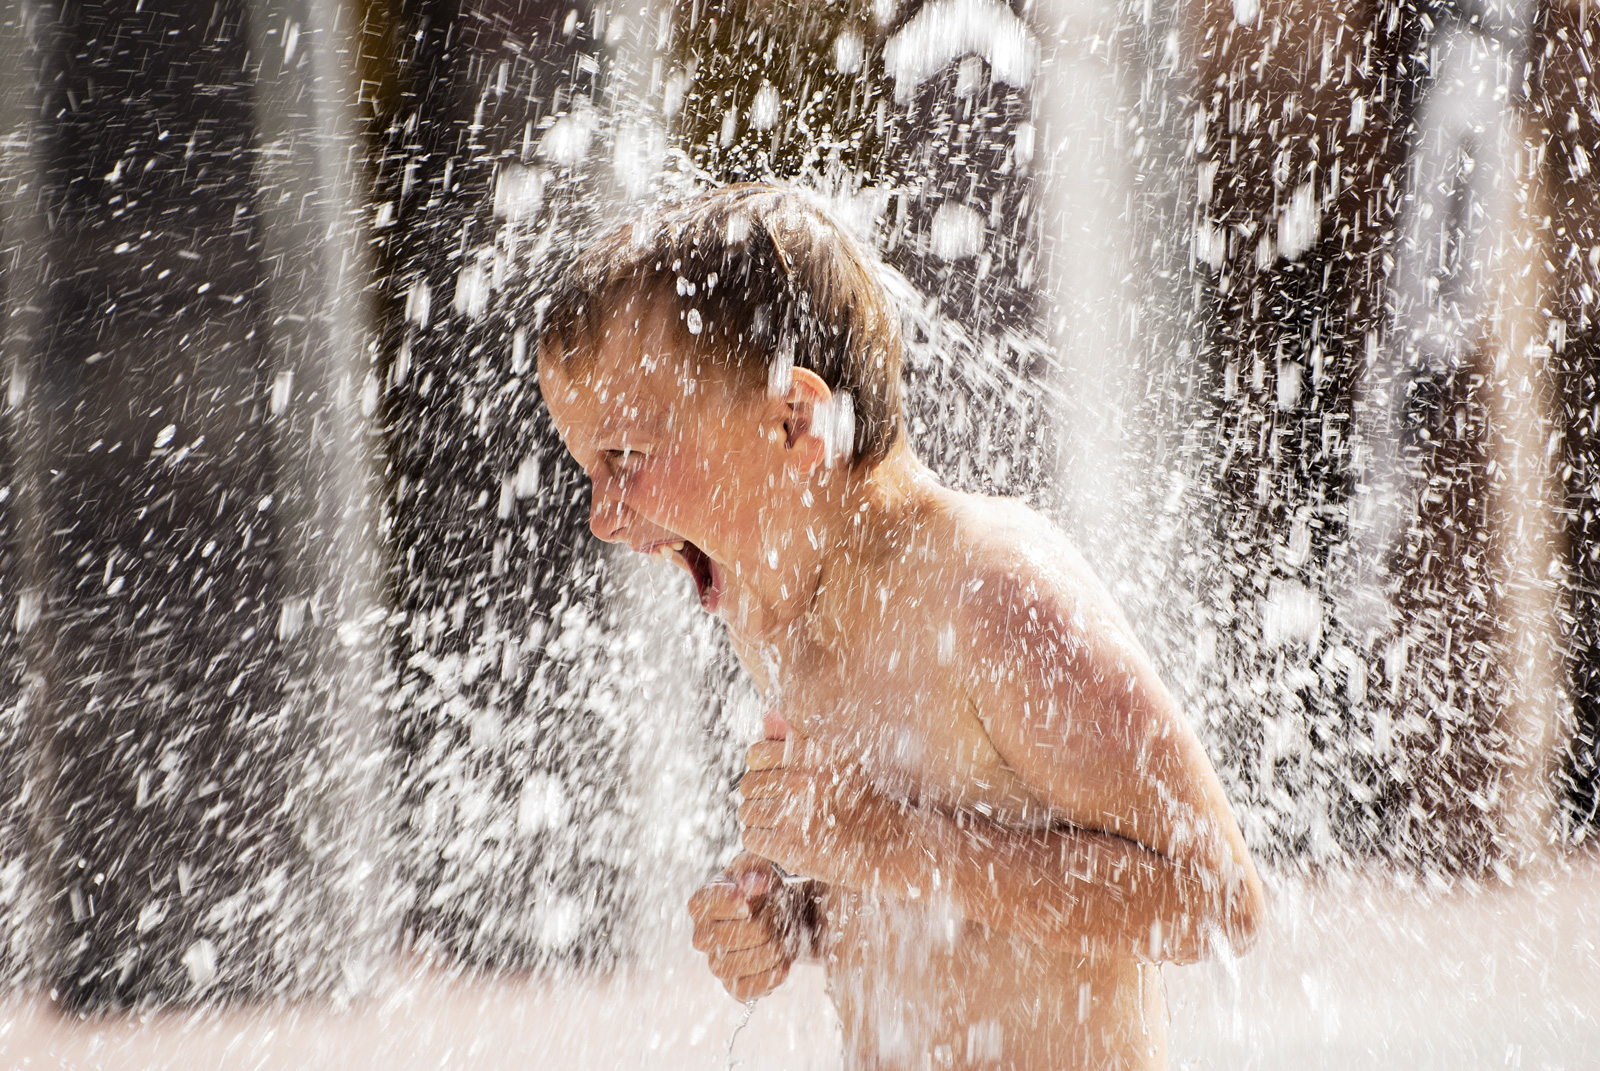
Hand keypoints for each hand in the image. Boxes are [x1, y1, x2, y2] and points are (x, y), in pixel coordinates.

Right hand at [687, 853, 796, 1001]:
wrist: (795, 915)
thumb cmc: (774, 886)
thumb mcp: (767, 865)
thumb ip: (756, 868)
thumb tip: (751, 885)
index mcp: (704, 903)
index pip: (703, 905)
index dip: (728, 904)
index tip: (751, 902)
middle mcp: (703, 936)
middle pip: (724, 938)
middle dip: (761, 925)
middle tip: (779, 914)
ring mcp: (717, 964)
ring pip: (735, 966)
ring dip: (770, 950)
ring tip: (784, 936)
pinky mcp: (736, 987)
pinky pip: (747, 990)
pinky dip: (771, 975)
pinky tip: (784, 959)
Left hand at [737, 737, 905, 889]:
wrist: (890, 840)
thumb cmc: (865, 796)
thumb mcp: (842, 755)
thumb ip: (803, 735)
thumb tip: (768, 715)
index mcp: (811, 755)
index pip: (755, 754)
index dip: (761, 766)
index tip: (772, 776)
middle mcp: (800, 782)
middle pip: (748, 784)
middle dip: (759, 794)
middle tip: (775, 802)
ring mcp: (793, 816)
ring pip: (747, 812)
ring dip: (758, 817)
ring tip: (778, 821)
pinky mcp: (790, 849)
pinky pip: (751, 838)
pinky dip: (760, 839)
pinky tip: (778, 838)